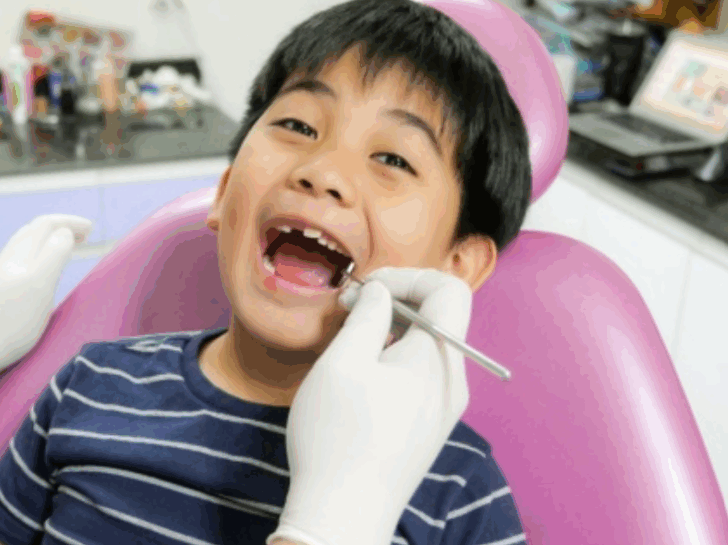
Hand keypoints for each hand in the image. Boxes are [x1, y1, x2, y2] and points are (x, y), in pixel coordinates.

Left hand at [0, 214, 91, 390]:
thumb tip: (64, 233)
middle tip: (84, 235)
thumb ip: (54, 254)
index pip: (46, 224)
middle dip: (61, 227)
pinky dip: (40, 255)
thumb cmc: (13, 320)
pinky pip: (23, 260)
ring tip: (67, 246)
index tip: (91, 228)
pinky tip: (44, 270)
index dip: (70, 222)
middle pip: (35, 230)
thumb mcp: (40, 284)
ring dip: (50, 240)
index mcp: (22, 254)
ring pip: (27, 245)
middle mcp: (10, 259)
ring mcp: (2, 274)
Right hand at [269, 268, 473, 544]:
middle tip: (349, 310)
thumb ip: (367, 315)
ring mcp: (444, 407)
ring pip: (428, 345)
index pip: (447, 289)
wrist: (344, 515)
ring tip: (348, 343)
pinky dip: (393, 358)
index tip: (365, 289)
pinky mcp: (428, 426)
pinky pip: (421, 374)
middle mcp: (453, 381)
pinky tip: (359, 377)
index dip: (406, 276)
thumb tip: (379, 291)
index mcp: (438, 360)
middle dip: (394, 300)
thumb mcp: (342, 362)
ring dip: (391, 330)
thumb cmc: (338, 438)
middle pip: (439, 315)